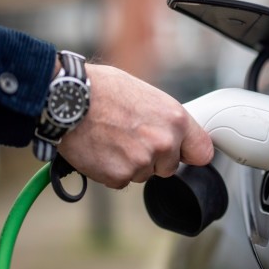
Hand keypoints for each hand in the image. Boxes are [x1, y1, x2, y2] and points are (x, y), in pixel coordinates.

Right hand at [57, 64, 213, 188]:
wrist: (66, 98)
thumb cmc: (101, 88)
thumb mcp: (145, 94)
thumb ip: (163, 118)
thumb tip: (171, 130)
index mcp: (175, 119)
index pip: (202, 152)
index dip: (189, 153)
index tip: (183, 153)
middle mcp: (163, 143)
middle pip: (168, 166)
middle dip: (153, 158)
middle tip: (129, 137)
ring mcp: (142, 162)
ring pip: (143, 174)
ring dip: (130, 163)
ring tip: (110, 138)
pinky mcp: (119, 177)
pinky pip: (121, 180)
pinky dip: (110, 170)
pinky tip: (100, 149)